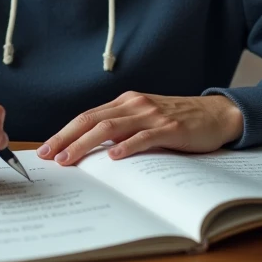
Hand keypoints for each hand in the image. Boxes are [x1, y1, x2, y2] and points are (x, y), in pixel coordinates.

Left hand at [37, 92, 243, 165]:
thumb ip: (122, 129)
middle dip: (66, 138)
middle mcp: (134, 105)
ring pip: (111, 128)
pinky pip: (144, 137)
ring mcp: (152, 115)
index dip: (64, 132)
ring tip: (70, 159)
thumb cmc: (178, 120)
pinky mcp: (170, 128)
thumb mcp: (145, 119)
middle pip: (92, 120)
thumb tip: (90, 150)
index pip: (87, 116)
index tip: (46, 149)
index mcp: (125, 102)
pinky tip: (114, 157)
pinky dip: (127, 146)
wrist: (216, 114)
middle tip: (48, 156)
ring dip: (85, 144)